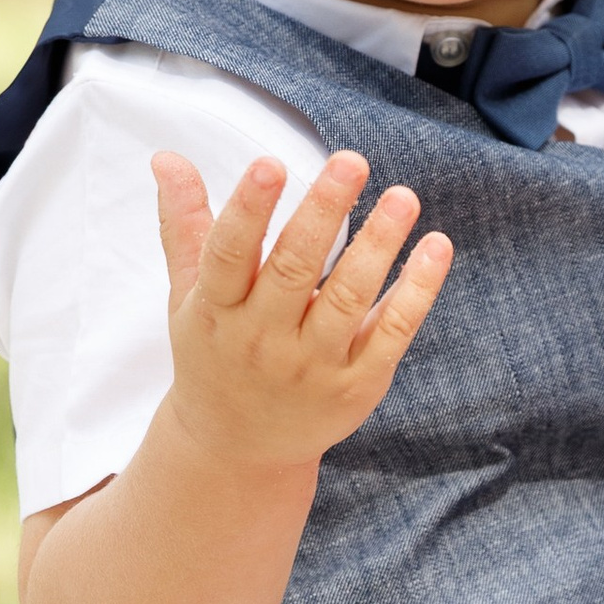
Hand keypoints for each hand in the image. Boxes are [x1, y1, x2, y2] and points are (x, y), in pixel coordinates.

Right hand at [154, 146, 451, 471]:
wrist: (238, 447)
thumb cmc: (214, 352)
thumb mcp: (189, 295)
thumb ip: (186, 225)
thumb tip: (167, 156)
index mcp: (217, 311)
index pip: (228, 255)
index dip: (247, 210)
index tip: (269, 164)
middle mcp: (263, 339)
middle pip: (293, 270)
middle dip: (323, 213)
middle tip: (351, 161)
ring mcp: (312, 365)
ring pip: (348, 298)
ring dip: (378, 245)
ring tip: (403, 196)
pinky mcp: (357, 384)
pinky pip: (391, 332)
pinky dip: (416, 291)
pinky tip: (436, 247)